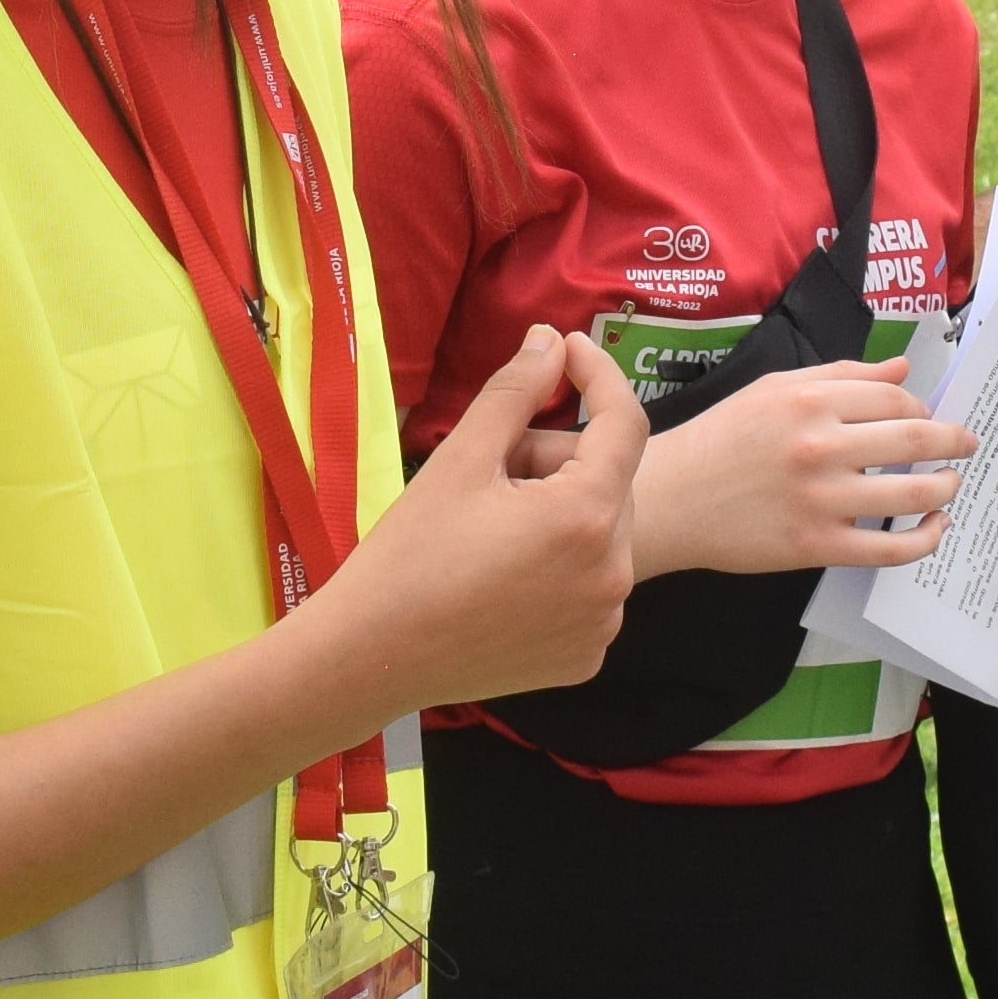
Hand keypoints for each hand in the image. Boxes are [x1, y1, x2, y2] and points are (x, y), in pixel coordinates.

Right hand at [339, 328, 646, 707]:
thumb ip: (515, 391)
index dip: (599, 376)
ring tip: (490, 529)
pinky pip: (589, 588)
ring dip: (560, 515)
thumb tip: (549, 340)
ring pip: (600, 536)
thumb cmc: (410, 553)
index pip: (625, 424)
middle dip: (558, 461)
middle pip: (608, 483)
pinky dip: (559, 569)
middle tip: (492, 470)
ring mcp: (603, 624)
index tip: (565, 351)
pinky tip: (502, 577)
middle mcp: (614, 574)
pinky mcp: (586, 658)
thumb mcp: (461, 459)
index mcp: (588, 517)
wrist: (372, 657)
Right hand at [630, 358, 970, 576]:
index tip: (930, 420)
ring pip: (913, 494)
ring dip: (946, 488)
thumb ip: (842, 376)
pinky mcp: (817, 546)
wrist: (672, 498)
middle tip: (968, 445)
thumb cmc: (722, 438)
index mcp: (810, 402)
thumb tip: (902, 370)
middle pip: (916, 441)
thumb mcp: (775, 390)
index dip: (924, 410)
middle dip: (955, 443)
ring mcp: (821, 500)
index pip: (894, 401)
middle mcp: (820, 446)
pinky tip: (934, 528)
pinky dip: (926, 539)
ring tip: (951, 485)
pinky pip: (890, 549)